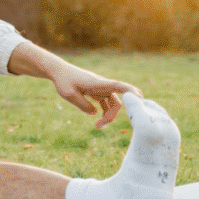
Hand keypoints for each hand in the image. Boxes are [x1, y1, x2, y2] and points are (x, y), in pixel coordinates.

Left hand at [8, 43, 140, 128]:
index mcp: (98, 84)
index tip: (140, 100)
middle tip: (98, 126)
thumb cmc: (63, 81)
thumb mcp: (69, 94)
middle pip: (116, 102)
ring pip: (112, 105)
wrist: (58, 72)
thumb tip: (95, 113)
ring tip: (97, 127)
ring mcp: (101, 89)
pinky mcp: (97, 92)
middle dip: (112, 115)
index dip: (131, 92)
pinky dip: (104, 112)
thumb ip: (82, 105)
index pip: (118, 86)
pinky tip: (97, 119)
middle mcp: (103, 86)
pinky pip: (106, 104)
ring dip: (108, 116)